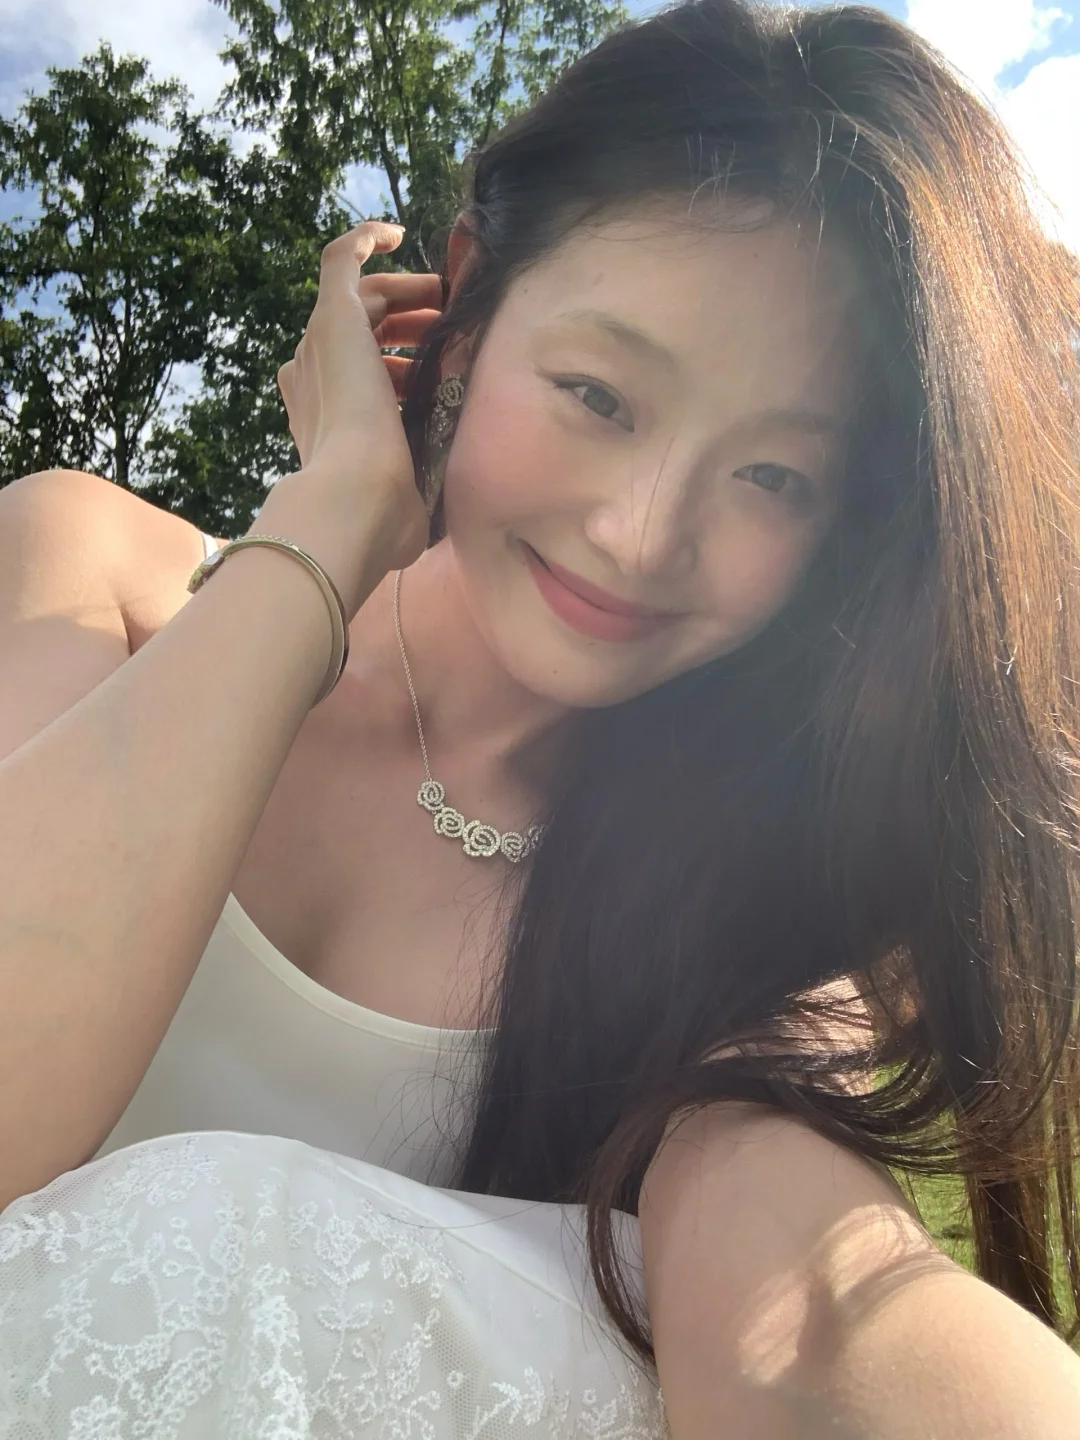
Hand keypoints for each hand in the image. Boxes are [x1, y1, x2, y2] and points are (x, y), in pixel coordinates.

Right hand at [265, 221, 440, 604]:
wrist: (356, 501)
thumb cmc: (380, 517)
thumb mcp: (399, 501)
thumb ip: (406, 495)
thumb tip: (421, 530)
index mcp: (321, 419)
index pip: (347, 376)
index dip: (388, 361)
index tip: (427, 365)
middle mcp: (312, 378)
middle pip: (355, 333)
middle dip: (401, 324)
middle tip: (442, 325)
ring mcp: (319, 347)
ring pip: (357, 298)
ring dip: (401, 292)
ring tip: (441, 296)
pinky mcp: (333, 320)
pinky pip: (342, 259)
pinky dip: (366, 240)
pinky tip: (396, 233)